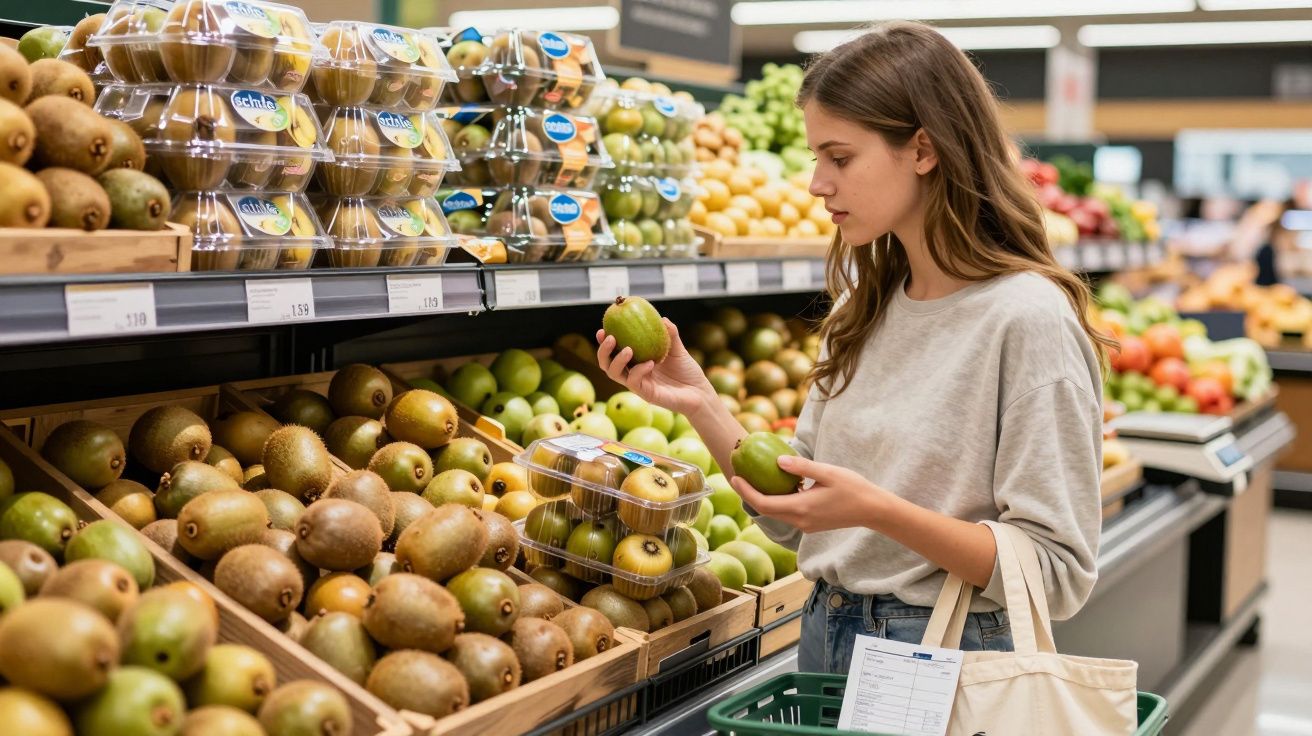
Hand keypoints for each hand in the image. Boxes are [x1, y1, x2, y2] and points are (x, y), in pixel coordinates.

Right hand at [596, 318, 715, 417]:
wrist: (700, 392)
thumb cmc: (688, 372)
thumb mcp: (678, 349)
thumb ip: (670, 334)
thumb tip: (663, 318)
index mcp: (637, 363)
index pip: (614, 353)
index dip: (604, 343)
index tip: (602, 330)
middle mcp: (634, 374)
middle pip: (607, 365)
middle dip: (603, 351)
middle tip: (610, 337)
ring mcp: (639, 385)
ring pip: (615, 375)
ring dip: (617, 360)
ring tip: (628, 349)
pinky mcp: (646, 395)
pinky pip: (635, 382)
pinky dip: (639, 370)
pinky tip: (650, 363)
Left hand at [731, 454, 893, 533]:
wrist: (873, 510)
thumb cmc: (853, 488)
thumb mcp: (828, 472)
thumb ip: (802, 467)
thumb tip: (777, 460)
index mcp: (801, 508)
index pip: (763, 503)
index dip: (746, 492)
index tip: (734, 477)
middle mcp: (800, 520)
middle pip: (766, 510)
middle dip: (749, 495)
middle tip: (738, 476)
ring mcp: (805, 525)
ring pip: (776, 513)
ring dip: (763, 499)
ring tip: (753, 479)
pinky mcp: (811, 524)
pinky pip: (788, 514)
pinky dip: (778, 501)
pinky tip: (778, 486)